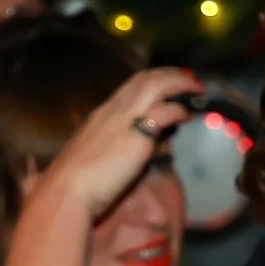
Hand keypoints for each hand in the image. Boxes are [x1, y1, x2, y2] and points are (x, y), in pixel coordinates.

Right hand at [29, 68, 197, 221]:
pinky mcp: (138, 134)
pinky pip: (165, 111)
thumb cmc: (74, 182)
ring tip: (197, 90)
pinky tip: (188, 115)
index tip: (168, 84)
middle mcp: (114, 110)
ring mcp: (125, 119)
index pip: (131, 87)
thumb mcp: (92, 159)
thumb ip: (110, 151)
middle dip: (170, 75)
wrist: (67, 190)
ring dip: (180, 84)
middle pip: (146, 78)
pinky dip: (179, 109)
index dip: (153, 81)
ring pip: (157, 85)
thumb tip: (124, 156)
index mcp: (102, 114)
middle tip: (189, 80)